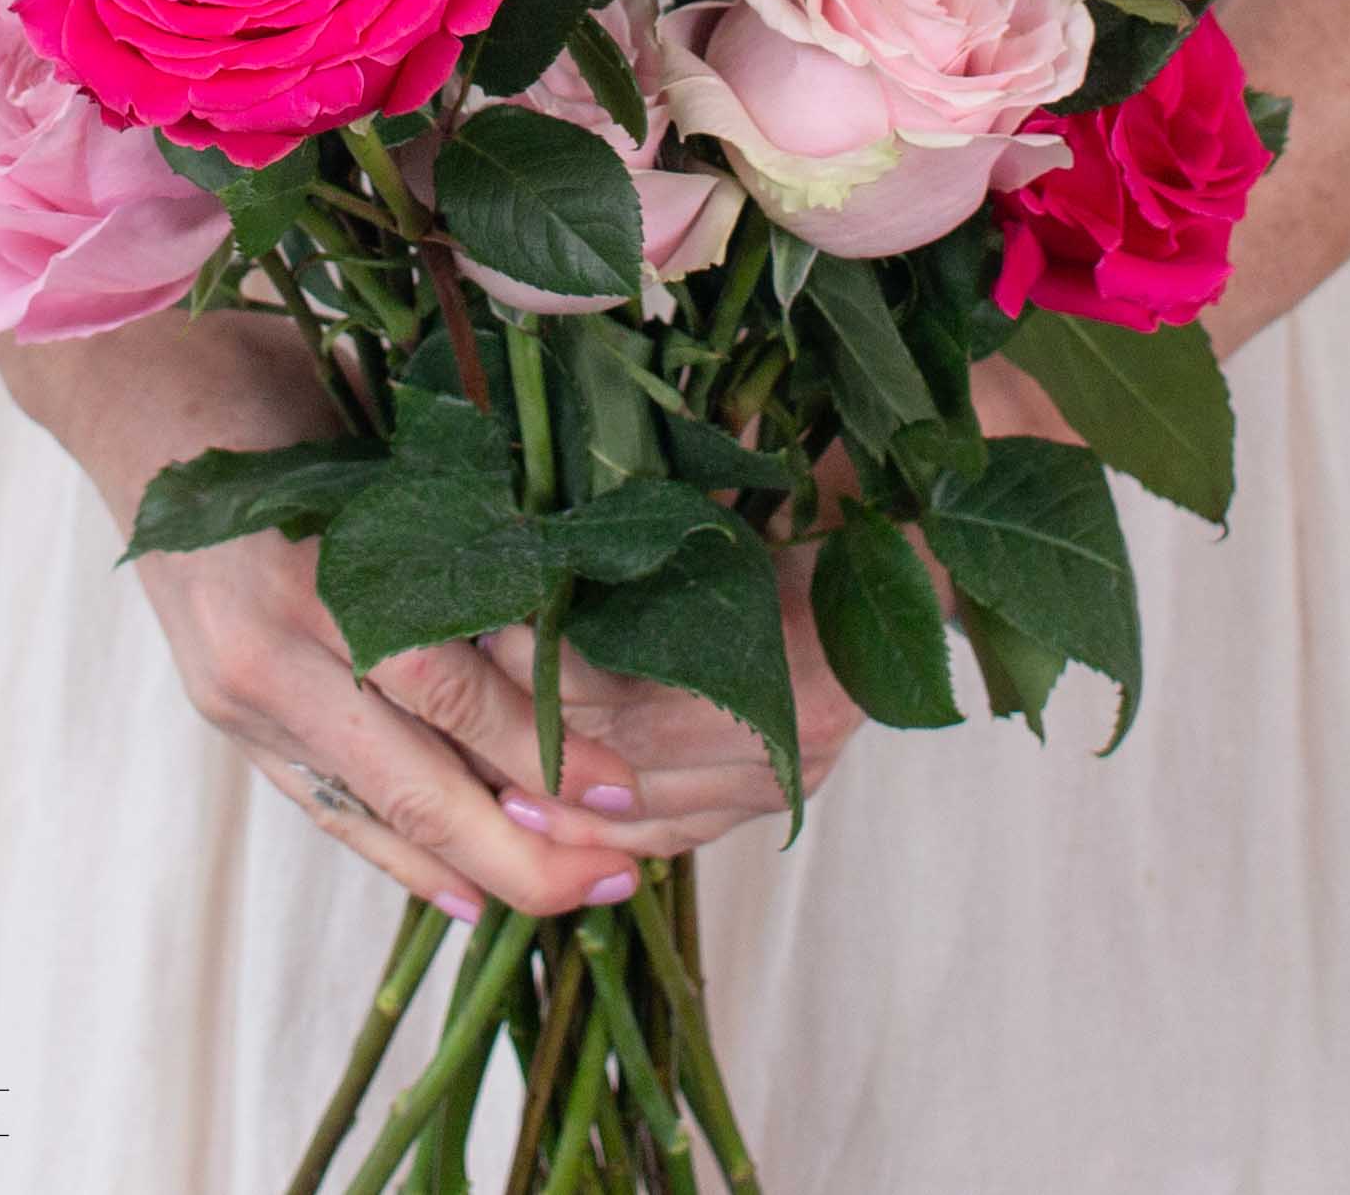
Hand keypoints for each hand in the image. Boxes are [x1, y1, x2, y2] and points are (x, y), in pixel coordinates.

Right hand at [0, 310, 651, 918]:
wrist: (144, 388)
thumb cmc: (284, 380)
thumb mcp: (384, 433)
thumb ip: (463, 520)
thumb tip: (579, 601)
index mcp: (318, 570)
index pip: (444, 689)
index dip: (539, 746)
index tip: (623, 787)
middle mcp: (271, 649)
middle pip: (411, 779)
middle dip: (523, 844)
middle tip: (621, 873)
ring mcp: (240, 691)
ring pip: (371, 812)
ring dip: (474, 866)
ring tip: (569, 896)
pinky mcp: (227, 713)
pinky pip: (324, 805)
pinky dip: (395, 857)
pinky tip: (463, 895)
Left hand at [478, 535, 864, 860]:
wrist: (887, 564)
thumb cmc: (795, 515)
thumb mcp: (726, 509)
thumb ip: (652, 533)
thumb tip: (544, 537)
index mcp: (782, 645)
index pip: (627, 690)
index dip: (546, 674)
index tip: (487, 643)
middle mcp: (790, 728)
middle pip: (630, 759)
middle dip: (537, 749)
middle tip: (462, 726)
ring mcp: (788, 774)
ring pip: (648, 816)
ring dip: (562, 811)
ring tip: (487, 792)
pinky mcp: (778, 800)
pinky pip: (678, 837)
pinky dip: (610, 839)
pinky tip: (551, 829)